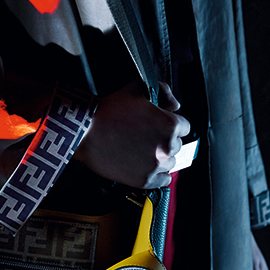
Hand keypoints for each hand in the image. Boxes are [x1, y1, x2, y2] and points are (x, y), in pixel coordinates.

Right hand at [74, 80, 190, 188]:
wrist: (85, 131)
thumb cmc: (109, 110)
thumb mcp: (137, 89)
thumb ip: (163, 91)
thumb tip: (176, 105)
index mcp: (170, 124)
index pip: (184, 127)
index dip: (169, 124)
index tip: (158, 126)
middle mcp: (167, 146)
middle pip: (176, 145)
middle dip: (164, 140)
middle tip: (146, 137)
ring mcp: (156, 165)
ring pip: (170, 162)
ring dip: (160, 157)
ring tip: (142, 150)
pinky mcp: (144, 180)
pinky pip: (163, 180)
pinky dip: (157, 174)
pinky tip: (145, 165)